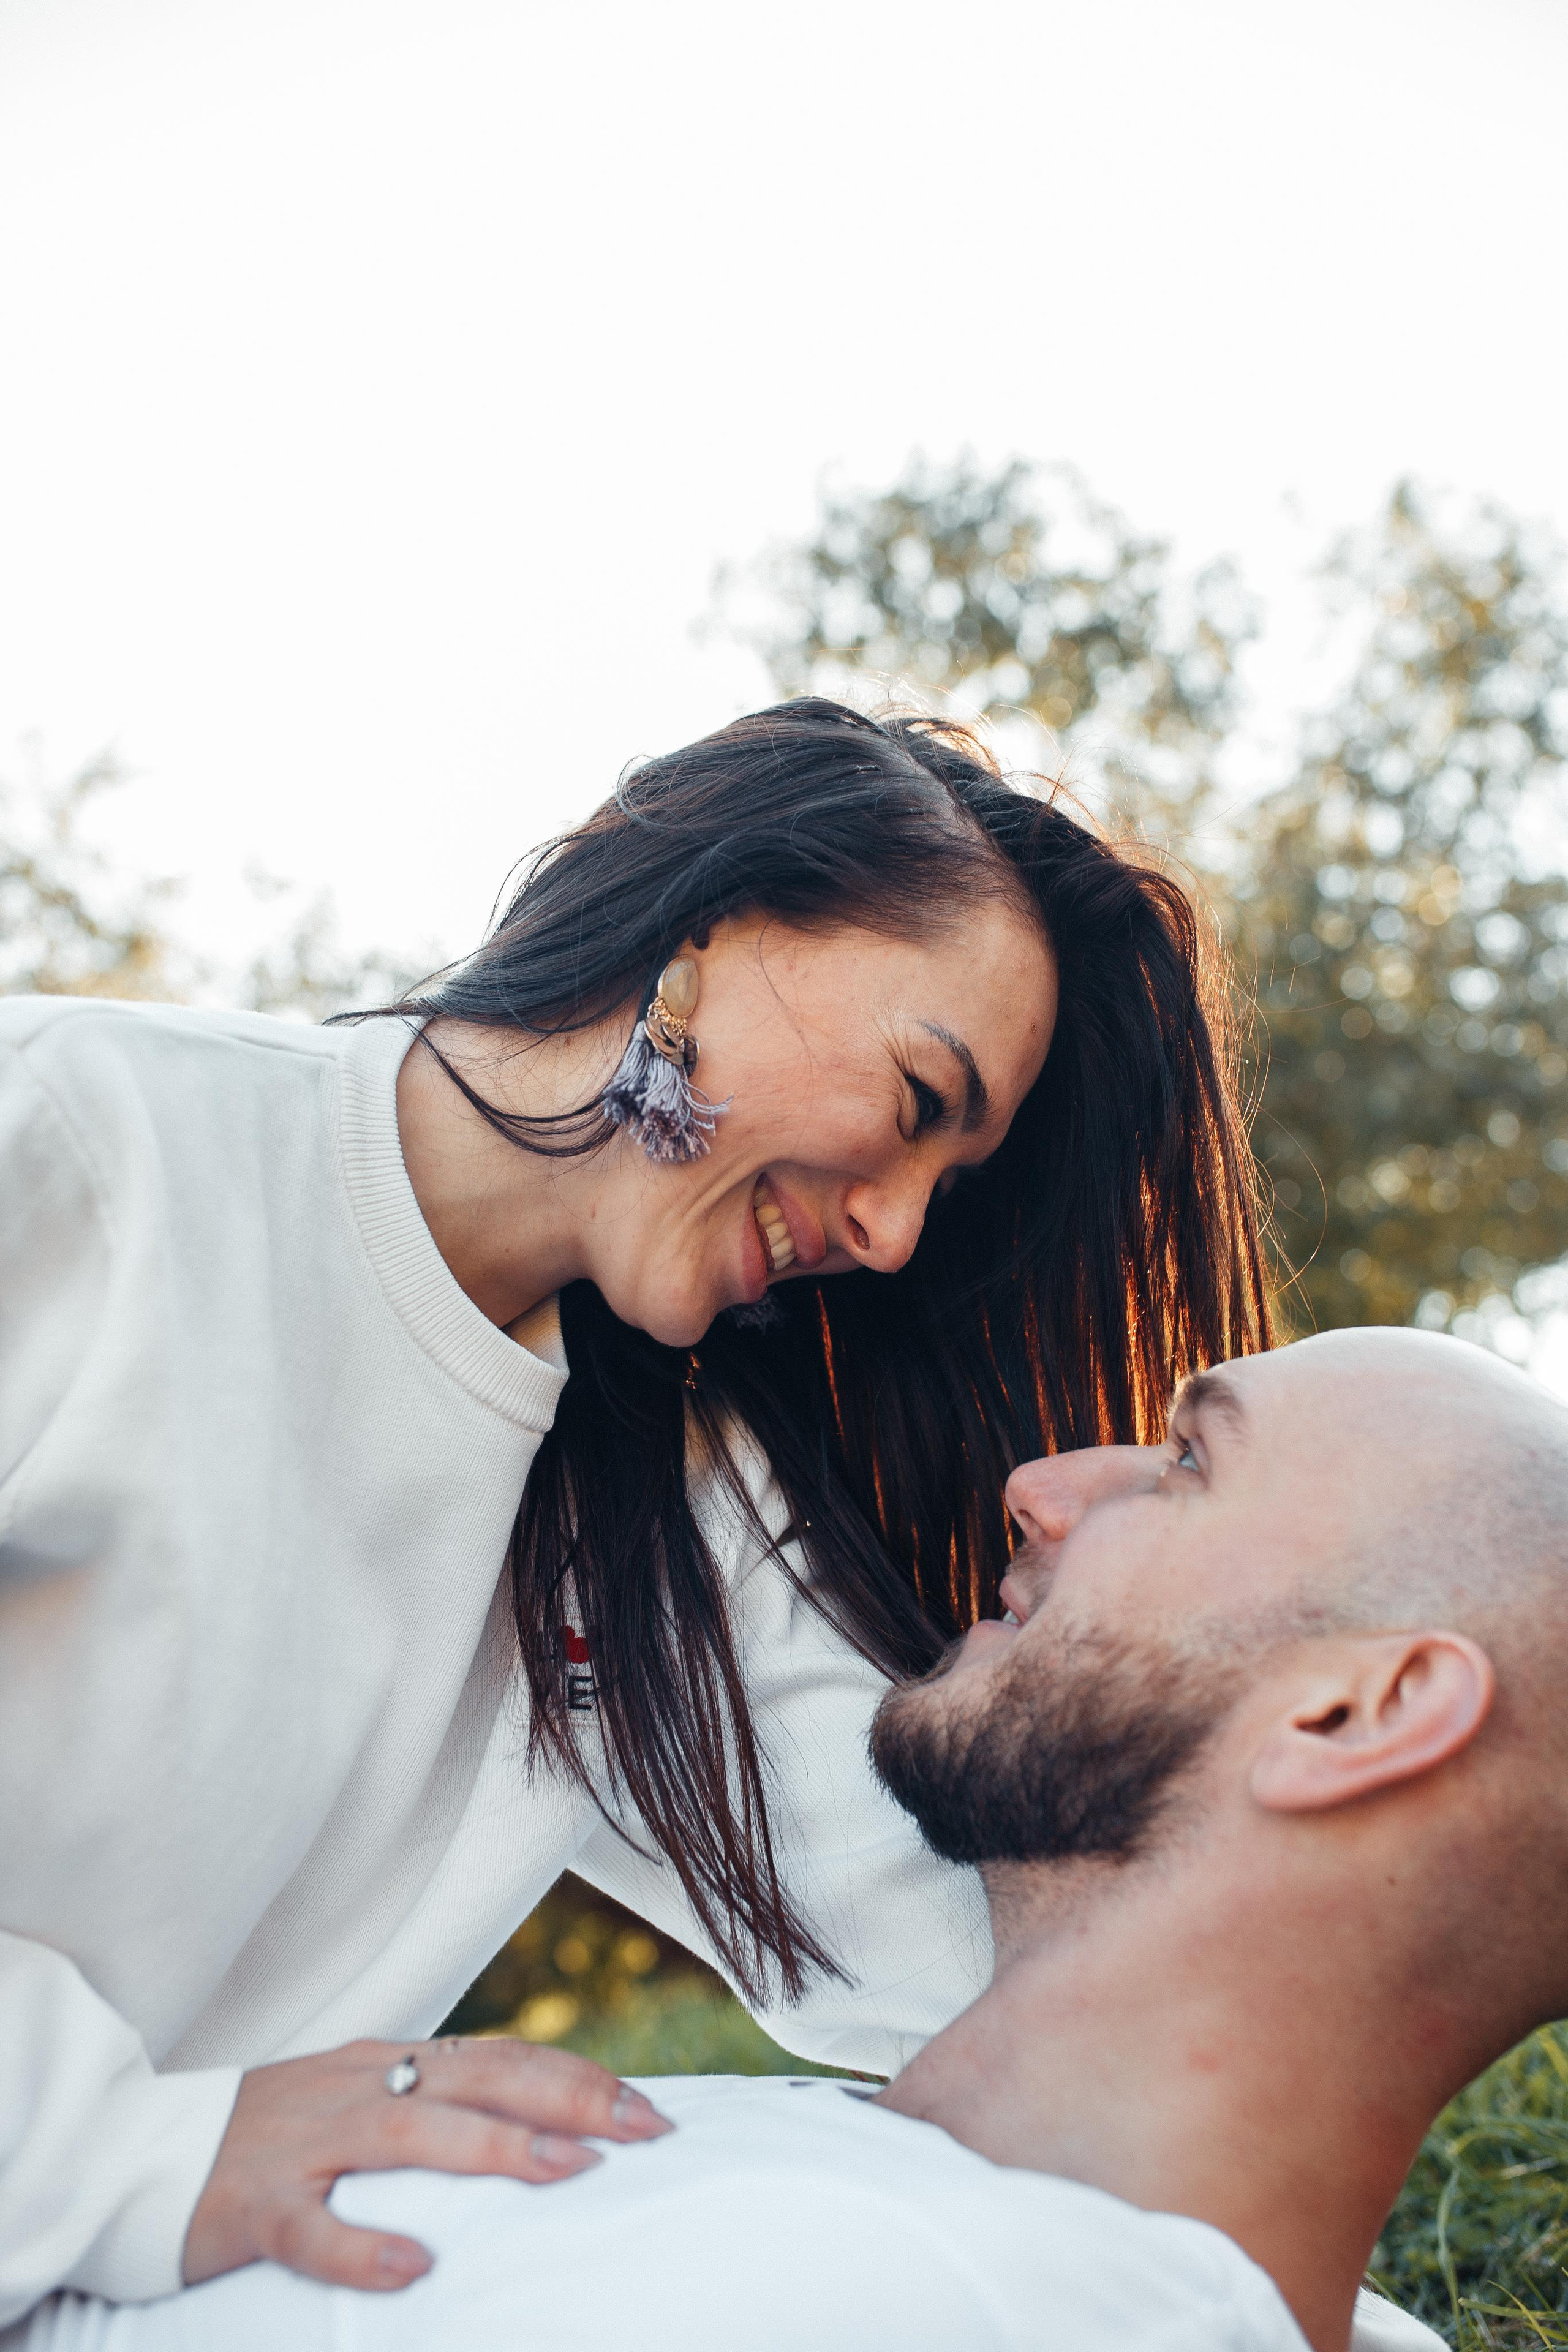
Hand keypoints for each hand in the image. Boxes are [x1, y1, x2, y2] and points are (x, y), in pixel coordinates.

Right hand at [182, 2035, 671, 2290]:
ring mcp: (307, 2142)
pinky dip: (362, 2244)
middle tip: (643, 2129)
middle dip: (569, 2098)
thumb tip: (533, 2116)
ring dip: (496, 2148)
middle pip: (478, 2077)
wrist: (141, 2149)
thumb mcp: (358, 2099)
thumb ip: (433, 2099)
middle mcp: (358, 2087)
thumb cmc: (269, 2134)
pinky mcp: (254, 2204)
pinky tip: (410, 2267)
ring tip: (565, 2170)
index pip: (501, 2058)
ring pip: (413, 2132)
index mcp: (386, 2063)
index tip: (650, 2110)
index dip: (579, 2077)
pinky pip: (310, 2228)